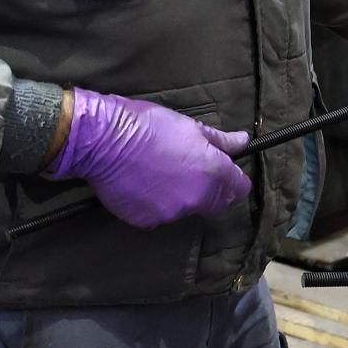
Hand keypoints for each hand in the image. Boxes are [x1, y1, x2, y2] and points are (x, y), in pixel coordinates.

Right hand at [44, 89, 251, 228]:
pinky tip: (143, 185)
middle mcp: (197, 199)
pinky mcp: (146, 221)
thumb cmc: (150, 126)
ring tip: (161, 174)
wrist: (104, 140)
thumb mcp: (191, 127)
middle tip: (191, 171)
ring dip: (182, 197)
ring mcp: (171, 213)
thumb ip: (220, 141)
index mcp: (213, 173)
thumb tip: (243, 142)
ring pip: (186, 209)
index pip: (239, 189)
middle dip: (211, 191)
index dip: (234, 179)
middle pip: (216, 204)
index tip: (225, 172)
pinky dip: (156, 204)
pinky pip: (159, 215)